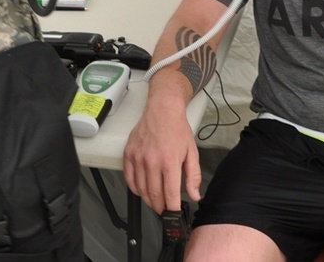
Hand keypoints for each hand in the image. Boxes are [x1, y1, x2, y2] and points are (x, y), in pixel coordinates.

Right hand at [123, 98, 201, 213]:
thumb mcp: (192, 152)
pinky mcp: (128, 154)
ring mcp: (138, 158)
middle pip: (153, 195)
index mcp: (169, 162)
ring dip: (148, 200)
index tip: (174, 213)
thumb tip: (195, 195)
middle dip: (160, 207)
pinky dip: (135, 189)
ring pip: (140, 189)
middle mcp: (152, 162)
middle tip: (164, 210)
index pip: (169, 194)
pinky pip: (129, 179)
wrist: (162, 110)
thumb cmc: (177, 129)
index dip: (172, 208)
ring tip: (154, 201)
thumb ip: (193, 176)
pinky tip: (142, 190)